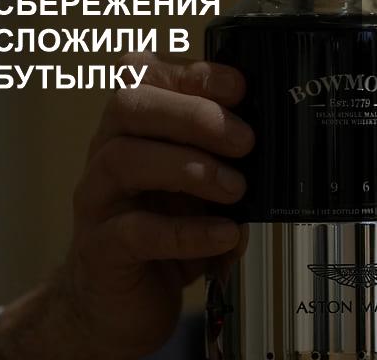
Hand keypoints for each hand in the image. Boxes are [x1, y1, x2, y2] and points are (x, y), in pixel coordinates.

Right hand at [0, 52, 253, 359]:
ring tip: (237, 188)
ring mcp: (97, 200)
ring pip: (123, 160)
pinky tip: (224, 234)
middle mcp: (106, 152)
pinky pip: (135, 231)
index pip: (145, 74)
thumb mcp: (203, 185)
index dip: (194, 74)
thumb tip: (280, 141)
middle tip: (245, 141)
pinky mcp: (99, 250)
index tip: (241, 87)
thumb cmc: (168, 229)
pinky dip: (186, 231)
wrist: (121, 304)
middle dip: (193, 115)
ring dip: (189, 168)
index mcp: (133, 127)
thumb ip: (229, 158)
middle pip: (129, 105)